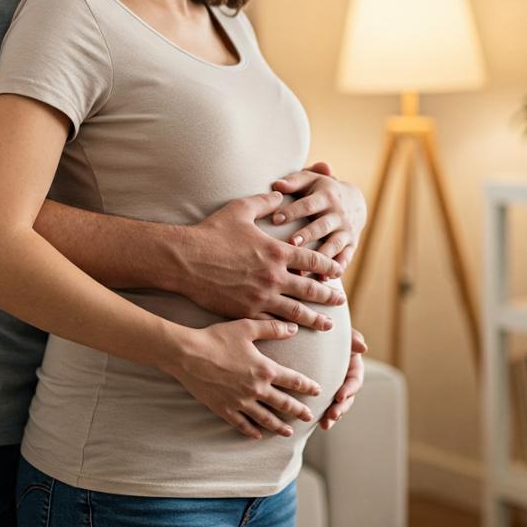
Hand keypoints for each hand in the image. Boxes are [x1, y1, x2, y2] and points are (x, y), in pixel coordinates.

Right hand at [162, 318, 321, 439]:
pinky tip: (258, 436)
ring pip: (265, 418)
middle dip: (298, 410)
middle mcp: (256, 389)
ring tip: (288, 433)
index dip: (307, 386)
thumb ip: (272, 328)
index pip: (293, 381)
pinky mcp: (224, 409)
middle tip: (309, 417)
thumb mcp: (246, 327)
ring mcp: (240, 402)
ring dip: (279, 426)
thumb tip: (294, 327)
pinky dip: (251, 431)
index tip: (317, 391)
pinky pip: (242, 424)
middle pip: (283, 403)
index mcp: (264, 369)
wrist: (188, 354)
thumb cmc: (217, 337)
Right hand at [175, 192, 345, 329]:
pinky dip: (286, 328)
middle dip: (329, 296)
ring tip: (328, 324)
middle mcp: (274, 276)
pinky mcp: (246, 312)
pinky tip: (294, 332)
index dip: (329, 266)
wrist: (185, 259)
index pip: (313, 260)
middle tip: (340, 301)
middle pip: (311, 289)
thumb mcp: (240, 209)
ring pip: (296, 311)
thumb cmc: (211, 232)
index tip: (338, 271)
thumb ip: (265, 201)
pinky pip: (272, 323)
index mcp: (277, 251)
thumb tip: (281, 193)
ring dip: (315, 318)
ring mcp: (261, 297)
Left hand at [270, 161, 366, 268]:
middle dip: (307, 235)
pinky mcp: (352, 244)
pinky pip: (346, 257)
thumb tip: (277, 185)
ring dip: (321, 256)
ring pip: (334, 244)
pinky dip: (337, 268)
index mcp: (325, 196)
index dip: (292, 211)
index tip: (275, 219)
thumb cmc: (320, 190)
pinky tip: (325, 279)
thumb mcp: (310, 180)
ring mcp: (346, 230)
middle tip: (291, 243)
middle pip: (321, 225)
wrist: (355, 200)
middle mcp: (337, 214)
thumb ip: (294, 181)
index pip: (307, 204)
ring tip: (305, 270)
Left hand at [318, 327, 366, 428]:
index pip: (354, 381)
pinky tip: (316, 423)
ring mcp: (336, 387)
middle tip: (331, 416)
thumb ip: (352, 337)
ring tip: (325, 425)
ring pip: (337, 406)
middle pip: (347, 398)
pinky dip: (322, 414)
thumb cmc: (330, 330)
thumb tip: (363, 347)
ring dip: (333, 416)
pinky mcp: (324, 392)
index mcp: (353, 366)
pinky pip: (325, 405)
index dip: (349, 389)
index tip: (340, 396)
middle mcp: (346, 379)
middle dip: (341, 408)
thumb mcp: (342, 331)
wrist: (314, 333)